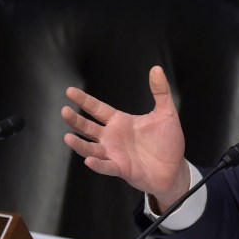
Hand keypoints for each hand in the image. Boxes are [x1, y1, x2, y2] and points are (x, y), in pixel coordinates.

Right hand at [61, 66, 189, 205]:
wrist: (174, 168)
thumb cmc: (167, 141)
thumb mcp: (166, 113)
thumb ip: (161, 92)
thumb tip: (156, 69)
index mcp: (120, 122)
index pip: (97, 109)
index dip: (84, 100)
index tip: (69, 91)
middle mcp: (113, 137)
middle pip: (88, 127)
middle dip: (75, 120)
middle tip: (64, 111)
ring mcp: (115, 154)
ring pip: (91, 148)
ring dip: (79, 144)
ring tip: (68, 137)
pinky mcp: (121, 169)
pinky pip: (106, 166)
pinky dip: (97, 164)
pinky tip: (89, 160)